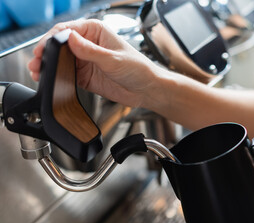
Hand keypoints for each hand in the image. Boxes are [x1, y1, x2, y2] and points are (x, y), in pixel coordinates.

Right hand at [28, 19, 165, 107]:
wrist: (146, 90)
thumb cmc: (138, 69)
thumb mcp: (113, 59)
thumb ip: (90, 51)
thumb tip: (70, 38)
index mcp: (96, 31)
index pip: (66, 30)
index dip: (51, 39)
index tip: (42, 49)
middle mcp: (89, 44)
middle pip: (59, 45)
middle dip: (45, 52)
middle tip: (36, 62)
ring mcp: (85, 60)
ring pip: (60, 59)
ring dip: (48, 64)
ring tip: (38, 71)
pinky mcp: (84, 75)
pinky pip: (66, 73)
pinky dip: (56, 75)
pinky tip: (48, 78)